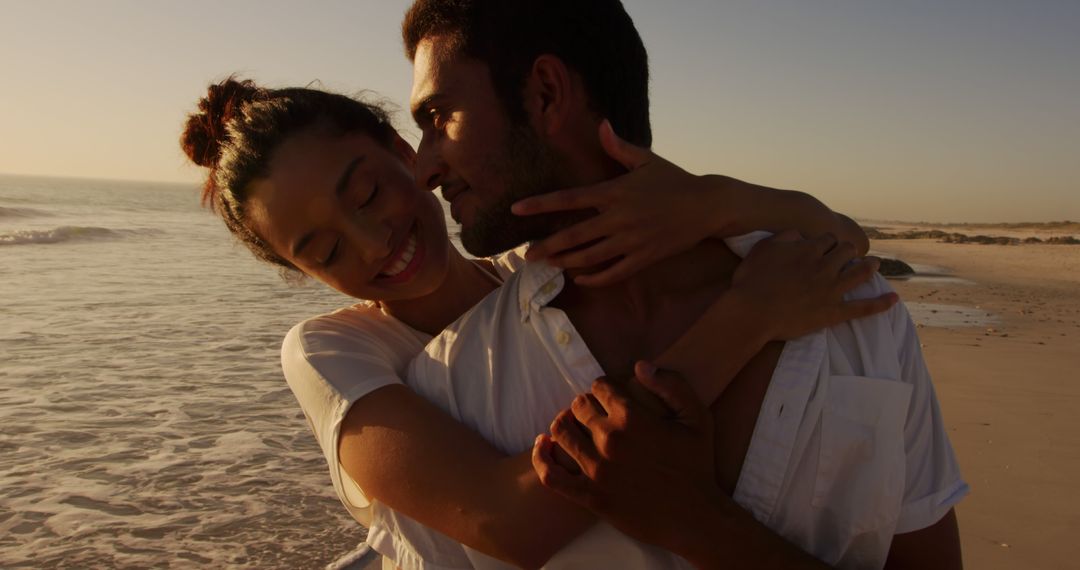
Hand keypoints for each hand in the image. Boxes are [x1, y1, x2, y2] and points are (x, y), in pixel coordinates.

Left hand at [512, 120, 735, 286]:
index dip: (541, 204)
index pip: (570, 198)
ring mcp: (631, 241)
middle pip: (574, 236)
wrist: (707, 205)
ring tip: (549, 264)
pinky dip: (595, 278)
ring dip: (566, 262)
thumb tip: (602, 125)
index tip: (517, 209)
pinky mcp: (644, 258)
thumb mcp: (647, 160)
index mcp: (615, 192)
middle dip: (547, 246)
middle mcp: (619, 218)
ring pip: (591, 257)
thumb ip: (619, 147)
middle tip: (526, 254)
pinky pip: (615, 273)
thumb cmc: (675, 180)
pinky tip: (581, 278)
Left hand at [532, 362, 720, 551]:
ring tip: (571, 425)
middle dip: (584, 404)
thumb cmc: (697, 466)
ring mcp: (596, 469)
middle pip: (578, 407)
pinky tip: (542, 446)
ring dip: (564, 424)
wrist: (694, 518)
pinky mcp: (589, 495)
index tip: (608, 395)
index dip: (603, 387)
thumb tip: (640, 366)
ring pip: (561, 433)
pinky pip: (552, 475)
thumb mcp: (698, 418)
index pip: (600, 387)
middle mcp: (610, 439)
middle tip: (592, 412)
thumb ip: (671, 385)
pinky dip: (542, 458)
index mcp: (632, 418)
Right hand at [731, 230, 896, 339]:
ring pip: (860, 273)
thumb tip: (800, 234)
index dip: (828, 241)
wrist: (751, 312)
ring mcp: (832, 290)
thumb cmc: (751, 280)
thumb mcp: (763, 248)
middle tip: (850, 254)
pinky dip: (881, 304)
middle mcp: (825, 267)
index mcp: (809, 250)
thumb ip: (785, 237)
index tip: (825, 245)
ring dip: (870, 266)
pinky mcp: (834, 313)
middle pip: (847, 252)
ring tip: (876, 264)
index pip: (828, 238)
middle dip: (849, 250)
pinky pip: (863, 308)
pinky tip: (895, 298)